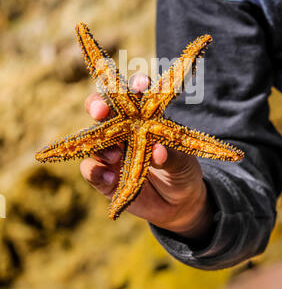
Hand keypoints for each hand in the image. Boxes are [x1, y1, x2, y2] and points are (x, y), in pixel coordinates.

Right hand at [80, 74, 215, 240]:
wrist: (178, 204)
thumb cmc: (183, 172)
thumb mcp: (184, 164)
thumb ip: (172, 157)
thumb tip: (158, 150)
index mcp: (145, 119)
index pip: (136, 97)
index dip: (136, 86)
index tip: (141, 84)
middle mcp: (123, 131)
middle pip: (103, 111)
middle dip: (97, 105)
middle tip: (100, 110)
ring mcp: (111, 153)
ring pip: (93, 140)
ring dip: (100, 145)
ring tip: (114, 156)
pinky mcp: (104, 177)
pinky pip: (90, 169)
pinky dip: (95, 172)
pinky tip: (109, 178)